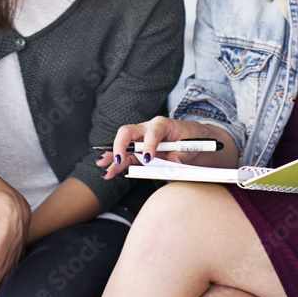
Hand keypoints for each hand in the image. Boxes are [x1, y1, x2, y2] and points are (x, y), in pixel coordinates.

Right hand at [96, 116, 218, 178]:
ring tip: (103, 165)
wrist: (192, 139)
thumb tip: (174, 161)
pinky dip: (116, 165)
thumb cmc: (192, 138)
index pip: (151, 133)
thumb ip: (184, 153)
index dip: (148, 145)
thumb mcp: (194, 143)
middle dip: (120, 145)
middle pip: (127, 133)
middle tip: (118, 158)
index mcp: (161, 124)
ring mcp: (140, 141)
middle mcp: (146, 130)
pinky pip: (125, 158)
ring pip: (122, 146)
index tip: (147, 159)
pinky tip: (109, 172)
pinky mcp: (138, 152)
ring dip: (112, 156)